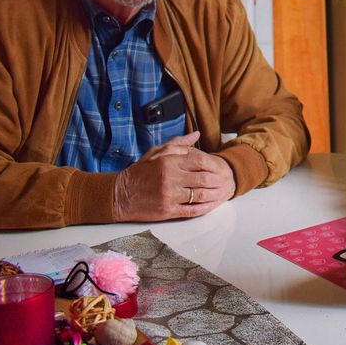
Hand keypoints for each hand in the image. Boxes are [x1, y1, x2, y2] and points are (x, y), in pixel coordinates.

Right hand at [112, 131, 236, 221]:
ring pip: (200, 194)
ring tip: (221, 193)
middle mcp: (170, 177)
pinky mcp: (167, 210)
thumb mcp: (156, 152)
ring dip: (213, 194)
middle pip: (203, 178)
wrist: (119, 195)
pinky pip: (192, 210)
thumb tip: (196, 134)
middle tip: (226, 181)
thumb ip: (178, 143)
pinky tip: (210, 205)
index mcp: (168, 161)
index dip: (213, 164)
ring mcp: (169, 195)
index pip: (199, 160)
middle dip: (217, 180)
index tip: (219, 167)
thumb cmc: (140, 172)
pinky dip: (204, 208)